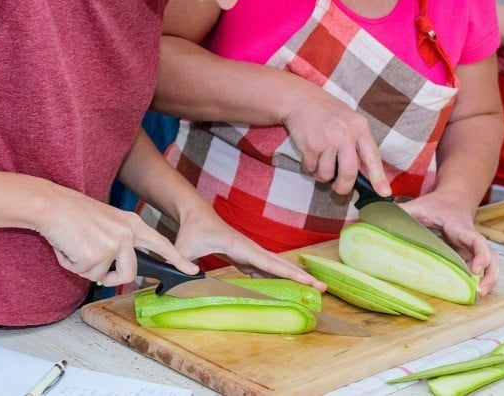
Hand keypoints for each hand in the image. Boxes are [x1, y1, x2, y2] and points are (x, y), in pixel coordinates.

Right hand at [36, 184, 198, 286]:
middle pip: (131, 273)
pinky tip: (68, 246)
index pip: (161, 244)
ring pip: (104, 277)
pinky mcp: (97, 255)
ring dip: (88, 270)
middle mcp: (127, 233)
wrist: (51, 205)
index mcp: (132, 223)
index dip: (177, 259)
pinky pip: (84, 274)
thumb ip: (117, 244)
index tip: (193, 270)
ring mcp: (114, 245)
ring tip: (77, 248)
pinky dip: (71, 265)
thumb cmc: (73, 214)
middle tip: (98, 271)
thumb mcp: (105, 223)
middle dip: (114, 279)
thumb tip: (113, 273)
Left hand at [172, 200, 326, 290]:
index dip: (288, 273)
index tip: (307, 281)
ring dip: (291, 277)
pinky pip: (264, 268)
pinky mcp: (244, 255)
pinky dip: (276, 277)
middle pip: (279, 264)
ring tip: (311, 289)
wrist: (193, 213)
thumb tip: (181, 276)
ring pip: (274, 266)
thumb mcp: (184, 247)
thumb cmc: (190, 229)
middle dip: (300, 276)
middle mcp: (249, 249)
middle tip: (322, 288)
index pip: (268, 262)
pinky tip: (282, 289)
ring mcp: (248, 252)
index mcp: (240, 247)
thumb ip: (181, 262)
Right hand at [281, 80, 389, 195]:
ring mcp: (328, 140)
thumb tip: (362, 173)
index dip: (379, 177)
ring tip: (319, 162)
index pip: (372, 156)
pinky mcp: (311, 145)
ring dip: (321, 174)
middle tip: (339, 189)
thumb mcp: (349, 121)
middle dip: (343, 187)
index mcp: (360, 128)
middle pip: (349, 173)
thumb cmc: (327, 112)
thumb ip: (357, 142)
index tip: (384, 193)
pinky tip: (309, 154)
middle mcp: (346, 134)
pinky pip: (311, 169)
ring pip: (327, 174)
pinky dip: (309, 167)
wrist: (300, 99)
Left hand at [399, 194, 498, 296]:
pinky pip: (481, 267)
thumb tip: (374, 218)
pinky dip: (480, 279)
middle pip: (491, 255)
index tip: (475, 269)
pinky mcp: (470, 254)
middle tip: (480, 291)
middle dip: (490, 273)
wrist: (453, 198)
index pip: (476, 240)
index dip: (480, 254)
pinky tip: (472, 291)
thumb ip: (400, 212)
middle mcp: (470, 238)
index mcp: (460, 227)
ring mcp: (472, 247)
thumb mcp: (418, 205)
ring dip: (489, 279)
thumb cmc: (435, 204)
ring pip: (490, 262)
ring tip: (479, 295)